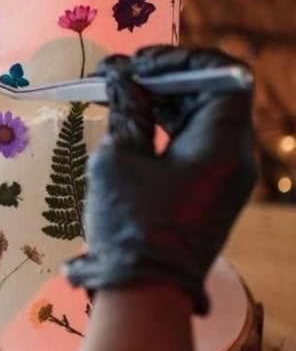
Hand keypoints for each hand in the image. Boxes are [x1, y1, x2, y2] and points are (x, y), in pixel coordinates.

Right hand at [64, 46, 257, 313]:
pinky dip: (166, 124)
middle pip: (210, 93)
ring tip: (116, 92)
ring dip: (161, 99)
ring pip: (200, 116)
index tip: (139, 63)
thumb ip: (125, 111)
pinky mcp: (208, 189)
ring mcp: (224, 174)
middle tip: (117, 74)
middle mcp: (234, 155)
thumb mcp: (118, 158)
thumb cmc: (130, 224)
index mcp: (222, 144)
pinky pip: (194, 141)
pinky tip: (131, 118)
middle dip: (164, 77)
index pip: (222, 75)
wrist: (144, 291)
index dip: (181, 59)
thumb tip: (121, 80)